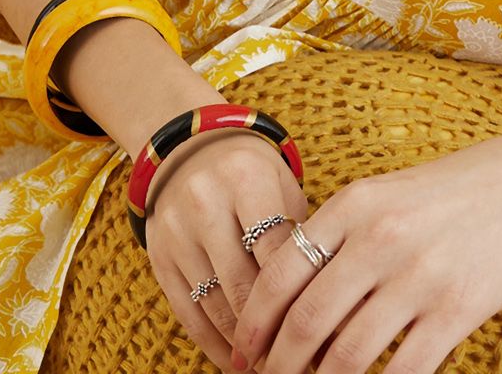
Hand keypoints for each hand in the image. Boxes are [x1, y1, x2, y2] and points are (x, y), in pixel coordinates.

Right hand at [143, 126, 311, 373]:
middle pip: (246, 285)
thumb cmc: (253, 177)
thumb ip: (302, 240)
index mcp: (245, 178)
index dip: (304, 300)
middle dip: (277, 333)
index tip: (328, 335)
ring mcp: (177, 230)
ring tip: (276, 366)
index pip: (278, 254)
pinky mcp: (159, 256)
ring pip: (217, 306)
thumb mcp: (283, 189)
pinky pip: (189, 314)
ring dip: (248, 347)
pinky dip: (216, 346)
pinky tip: (239, 362)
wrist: (192, 150)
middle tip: (303, 361)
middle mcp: (205, 201)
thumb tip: (341, 307)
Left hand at [230, 130, 501, 373]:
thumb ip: (336, 237)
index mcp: (352, 205)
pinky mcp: (457, 310)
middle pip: (307, 320)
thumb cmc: (442, 196)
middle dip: (279, 363)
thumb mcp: (380, 196)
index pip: (281, 272)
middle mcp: (378, 238)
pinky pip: (404, 370)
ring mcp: (418, 276)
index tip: (242, 351)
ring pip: (348, 354)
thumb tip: (283, 296)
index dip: (254, 321)